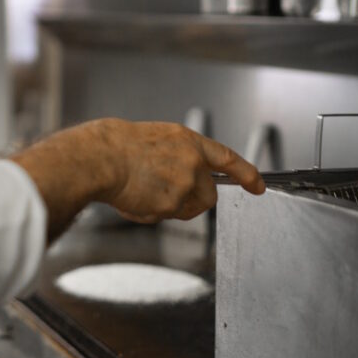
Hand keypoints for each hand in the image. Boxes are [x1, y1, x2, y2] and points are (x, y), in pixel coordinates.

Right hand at [11, 118, 264, 239]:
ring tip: (142, 192)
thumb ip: (176, 158)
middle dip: (193, 201)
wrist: (100, 157)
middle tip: (167, 197)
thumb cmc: (115, 146)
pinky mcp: (173, 203)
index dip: (247, 174)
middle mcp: (193, 161)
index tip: (258, 186)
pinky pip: (165, 217)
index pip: (228, 159)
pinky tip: (133, 199)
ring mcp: (185, 183)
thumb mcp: (154, 140)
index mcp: (189, 141)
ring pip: (188, 209)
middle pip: (209, 195)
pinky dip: (150, 213)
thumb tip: (179, 182)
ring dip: (171, 208)